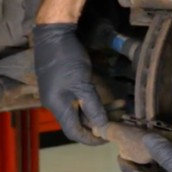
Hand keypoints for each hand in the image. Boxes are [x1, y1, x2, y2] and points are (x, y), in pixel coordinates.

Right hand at [33, 23, 107, 144]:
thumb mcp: (83, 85)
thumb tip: (102, 127)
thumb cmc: (67, 60)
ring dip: (98, 110)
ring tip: (118, 106)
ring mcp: (56, 93)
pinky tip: (105, 96)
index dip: (91, 138)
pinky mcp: (60, 84)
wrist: (53, 33)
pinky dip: (91, 100)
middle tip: (118, 120)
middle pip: (77, 122)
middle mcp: (54, 104)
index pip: (74, 132)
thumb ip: (93, 107)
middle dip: (98, 122)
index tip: (109, 137)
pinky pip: (76, 99)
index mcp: (57, 107)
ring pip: (79, 110)